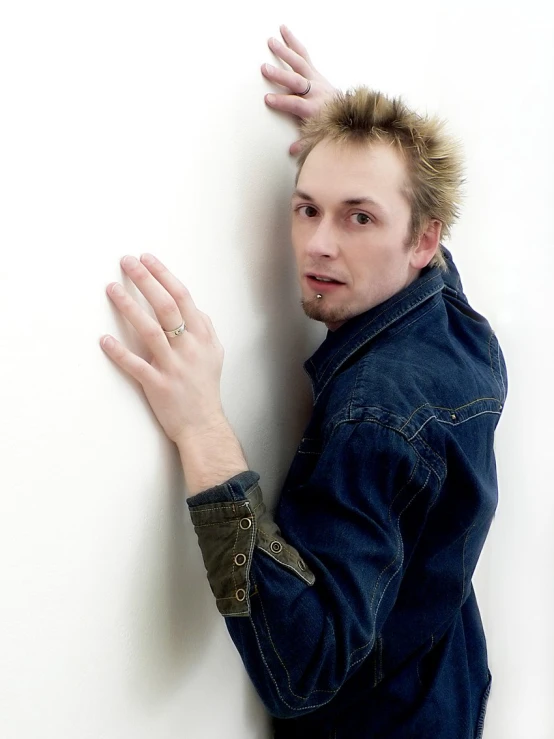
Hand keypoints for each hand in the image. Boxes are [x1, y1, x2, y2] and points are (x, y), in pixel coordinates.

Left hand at [100, 254, 225, 444]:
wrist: (203, 424)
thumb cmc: (205, 388)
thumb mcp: (214, 354)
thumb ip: (205, 329)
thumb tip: (195, 309)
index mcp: (202, 336)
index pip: (183, 297)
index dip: (163, 275)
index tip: (146, 258)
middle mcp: (189, 347)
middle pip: (167, 306)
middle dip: (146, 280)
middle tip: (127, 262)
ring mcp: (174, 366)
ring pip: (150, 330)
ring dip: (129, 307)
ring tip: (111, 289)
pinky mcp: (158, 385)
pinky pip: (136, 365)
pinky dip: (119, 352)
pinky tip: (104, 339)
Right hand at [261, 25, 337, 155]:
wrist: (346, 113)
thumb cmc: (328, 126)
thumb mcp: (318, 138)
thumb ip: (305, 143)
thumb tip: (292, 151)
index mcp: (314, 108)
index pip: (296, 104)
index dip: (282, 102)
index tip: (267, 99)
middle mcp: (315, 91)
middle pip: (296, 82)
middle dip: (280, 76)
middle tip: (264, 69)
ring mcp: (316, 79)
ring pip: (299, 63)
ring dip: (284, 52)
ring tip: (270, 41)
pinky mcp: (315, 71)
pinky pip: (303, 54)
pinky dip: (293, 42)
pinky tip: (283, 30)